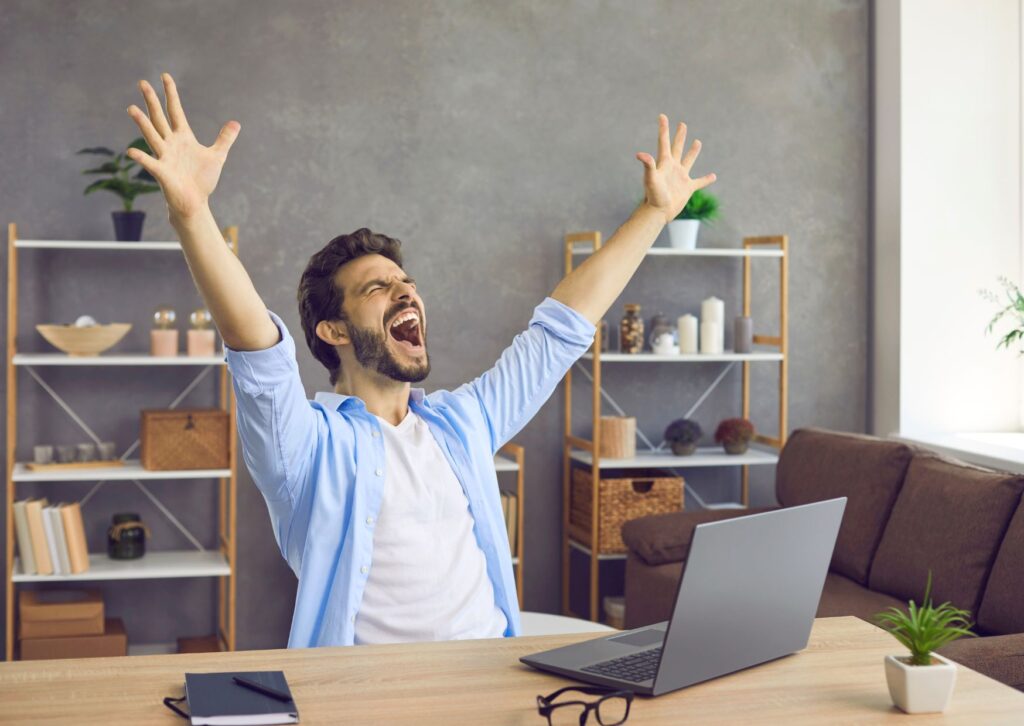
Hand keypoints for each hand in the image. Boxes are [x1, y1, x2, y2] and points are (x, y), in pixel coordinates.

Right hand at [125, 72, 239, 220]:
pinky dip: (141, 157)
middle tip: (142, 82)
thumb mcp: (217, 156)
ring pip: (151, 136)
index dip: (171, 94)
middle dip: (152, 101)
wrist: (195, 202)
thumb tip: (236, 123)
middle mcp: (170, 144)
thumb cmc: (202, 180)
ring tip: (131, 108)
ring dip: (142, 123)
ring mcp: (164, 157)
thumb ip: (224, 139)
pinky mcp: (162, 172)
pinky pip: (150, 163)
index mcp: (183, 137)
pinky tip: (131, 152)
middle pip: (159, 118)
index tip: (165, 76)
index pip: (175, 111)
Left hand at [636, 114, 716, 224]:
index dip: (663, 128)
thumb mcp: (650, 179)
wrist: (658, 211)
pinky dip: (706, 179)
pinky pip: (699, 182)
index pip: (663, 142)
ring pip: (688, 160)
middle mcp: (673, 167)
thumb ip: (648, 165)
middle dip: (679, 136)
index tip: (662, 116)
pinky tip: (713, 176)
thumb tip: (640, 154)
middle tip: (682, 124)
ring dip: (693, 151)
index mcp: (664, 162)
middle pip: (677, 147)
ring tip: (697, 141)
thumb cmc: (653, 195)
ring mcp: (680, 177)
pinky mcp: (687, 187)